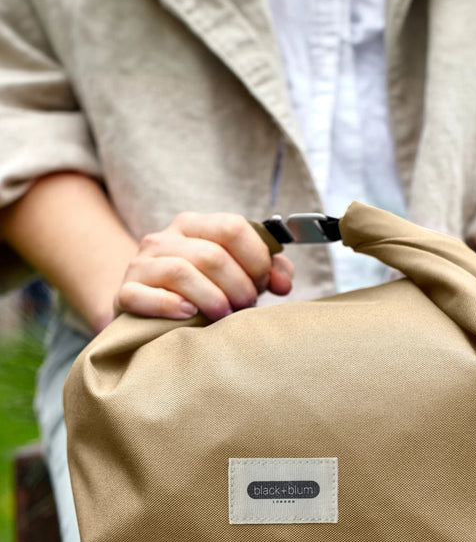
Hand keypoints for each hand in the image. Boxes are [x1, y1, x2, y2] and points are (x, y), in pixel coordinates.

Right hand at [113, 212, 294, 321]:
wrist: (143, 309)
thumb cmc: (197, 292)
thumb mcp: (232, 275)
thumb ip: (264, 272)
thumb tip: (285, 281)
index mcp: (193, 225)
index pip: (233, 227)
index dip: (257, 259)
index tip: (264, 284)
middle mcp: (164, 238)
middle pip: (213, 254)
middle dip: (239, 286)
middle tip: (246, 306)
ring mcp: (141, 265)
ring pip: (182, 271)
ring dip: (213, 299)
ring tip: (224, 316)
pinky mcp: (125, 293)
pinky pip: (144, 296)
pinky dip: (170, 306)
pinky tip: (190, 315)